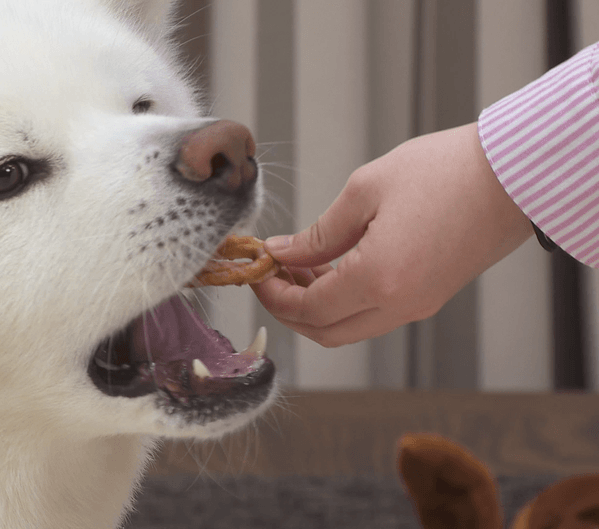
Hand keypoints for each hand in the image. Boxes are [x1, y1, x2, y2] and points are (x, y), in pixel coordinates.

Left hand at [252, 123, 532, 346]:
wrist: (514, 175)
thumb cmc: (446, 171)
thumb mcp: (364, 191)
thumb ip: (318, 233)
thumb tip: (282, 252)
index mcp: (377, 279)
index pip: (307, 310)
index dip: (273, 295)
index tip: (258, 270)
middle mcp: (400, 304)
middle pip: (326, 332)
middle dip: (290, 309)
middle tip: (273, 273)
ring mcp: (419, 306)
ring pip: (351, 328)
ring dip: (318, 307)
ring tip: (300, 265)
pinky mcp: (433, 297)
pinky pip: (376, 315)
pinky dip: (346, 302)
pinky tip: (334, 267)